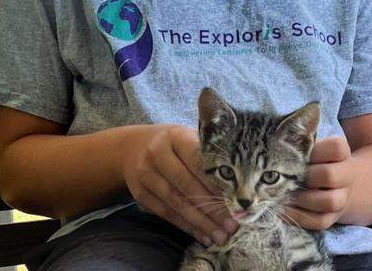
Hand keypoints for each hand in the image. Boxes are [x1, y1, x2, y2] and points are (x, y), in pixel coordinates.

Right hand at [121, 124, 237, 246]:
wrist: (133, 147)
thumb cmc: (174, 145)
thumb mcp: (188, 138)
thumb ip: (208, 156)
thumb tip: (238, 188)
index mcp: (175, 136)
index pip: (198, 161)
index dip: (216, 183)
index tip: (235, 201)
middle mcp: (157, 154)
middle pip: (187, 185)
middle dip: (212, 208)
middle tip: (232, 226)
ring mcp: (145, 174)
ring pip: (176, 203)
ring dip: (200, 223)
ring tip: (220, 236)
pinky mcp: (140, 194)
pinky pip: (166, 214)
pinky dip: (186, 227)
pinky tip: (202, 235)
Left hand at [285, 136, 353, 230]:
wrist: (336, 183)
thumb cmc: (315, 159)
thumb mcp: (313, 146)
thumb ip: (302, 140)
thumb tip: (285, 134)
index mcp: (342, 154)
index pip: (336, 148)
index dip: (315, 151)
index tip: (298, 152)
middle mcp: (346, 177)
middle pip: (330, 176)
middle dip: (305, 176)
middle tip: (288, 175)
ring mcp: (341, 199)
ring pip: (329, 202)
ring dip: (303, 199)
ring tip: (285, 194)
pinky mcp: (331, 217)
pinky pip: (319, 221)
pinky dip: (299, 217)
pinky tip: (282, 209)